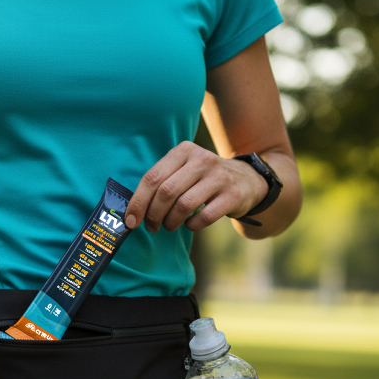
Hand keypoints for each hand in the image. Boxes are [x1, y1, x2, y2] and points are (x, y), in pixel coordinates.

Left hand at [124, 142, 268, 232]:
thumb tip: (132, 211)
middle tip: (152, 227)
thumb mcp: (183, 170)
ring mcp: (219, 176)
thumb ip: (160, 183)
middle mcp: (201, 159)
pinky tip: (190, 224)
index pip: (152, 178)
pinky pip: (204, 216)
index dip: (138, 202)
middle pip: (166, 192)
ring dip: (171, 222)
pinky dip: (192, 225)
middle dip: (153, 215)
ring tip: (169, 226)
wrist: (247, 180)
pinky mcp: (232, 194)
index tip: (130, 221)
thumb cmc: (203, 180)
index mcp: (183, 151)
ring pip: (183, 205)